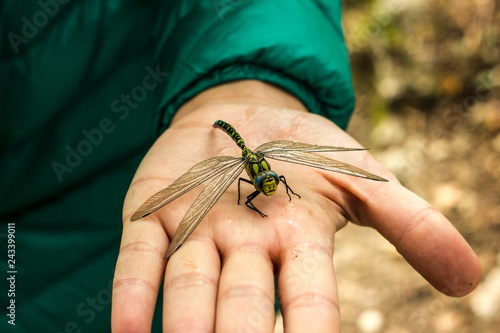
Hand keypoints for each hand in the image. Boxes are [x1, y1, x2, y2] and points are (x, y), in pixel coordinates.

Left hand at [111, 81, 480, 331]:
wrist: (248, 110)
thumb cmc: (308, 150)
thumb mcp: (365, 178)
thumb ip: (411, 224)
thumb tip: (470, 278)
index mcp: (298, 243)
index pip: (310, 301)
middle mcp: (246, 249)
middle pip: (245, 306)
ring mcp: (196, 232)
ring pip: (190, 290)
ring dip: (188, 326)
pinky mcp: (153, 213)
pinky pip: (141, 258)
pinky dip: (133, 292)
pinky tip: (127, 332)